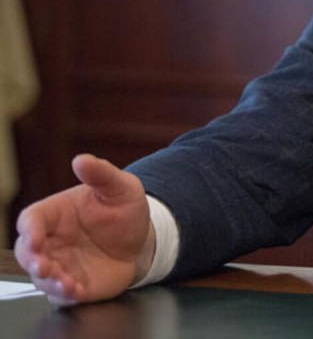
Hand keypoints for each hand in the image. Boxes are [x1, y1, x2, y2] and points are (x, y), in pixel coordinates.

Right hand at [14, 154, 154, 305]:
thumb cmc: (124, 210)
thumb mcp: (120, 187)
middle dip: (32, 260)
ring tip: (65, 282)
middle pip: (27, 253)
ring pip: (41, 277)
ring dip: (49, 281)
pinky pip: (62, 295)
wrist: (143, 239)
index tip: (35, 237)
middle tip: (44, 266)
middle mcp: (51, 241)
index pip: (30, 220)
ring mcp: (60, 265)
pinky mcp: (74, 285)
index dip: (29, 230)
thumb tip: (81, 159)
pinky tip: (76, 290)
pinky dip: (66, 294)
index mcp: (55, 214)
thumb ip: (101, 173)